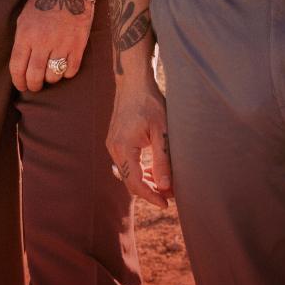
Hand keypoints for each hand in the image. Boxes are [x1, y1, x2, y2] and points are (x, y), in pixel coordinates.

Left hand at [9, 0, 93, 92]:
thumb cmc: (43, 2)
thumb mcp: (24, 18)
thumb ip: (22, 41)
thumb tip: (21, 65)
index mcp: (26, 34)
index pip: (17, 67)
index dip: (18, 81)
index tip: (21, 86)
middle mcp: (43, 41)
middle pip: (35, 76)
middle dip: (33, 86)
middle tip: (34, 86)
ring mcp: (62, 44)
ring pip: (53, 76)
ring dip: (50, 78)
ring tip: (50, 73)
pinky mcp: (78, 45)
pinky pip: (71, 70)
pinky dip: (66, 72)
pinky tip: (64, 65)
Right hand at [106, 69, 172, 209]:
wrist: (134, 81)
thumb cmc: (150, 103)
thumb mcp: (162, 131)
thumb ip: (162, 160)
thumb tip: (164, 187)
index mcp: (123, 147)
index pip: (135, 183)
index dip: (151, 196)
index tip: (167, 203)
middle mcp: (113, 148)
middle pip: (130, 181)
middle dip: (150, 190)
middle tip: (171, 194)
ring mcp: (112, 144)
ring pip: (128, 173)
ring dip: (145, 181)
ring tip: (166, 183)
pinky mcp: (116, 140)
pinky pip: (126, 163)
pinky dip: (139, 170)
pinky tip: (154, 170)